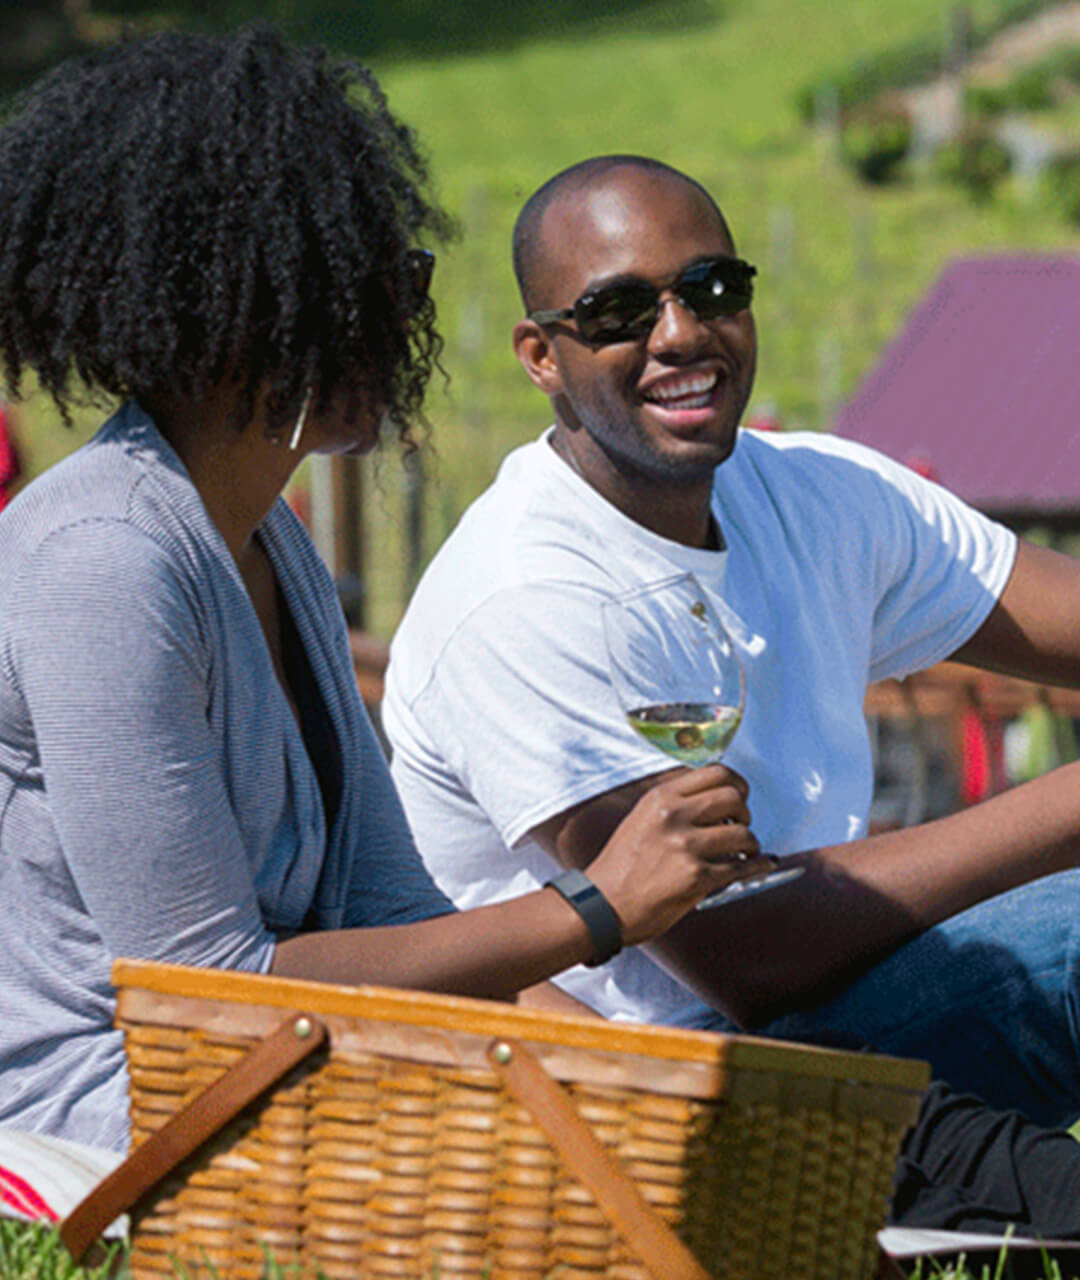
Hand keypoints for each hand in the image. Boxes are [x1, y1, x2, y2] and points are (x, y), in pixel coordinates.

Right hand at [585, 764, 765, 945]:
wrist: (601, 905)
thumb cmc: (620, 868)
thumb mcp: (641, 820)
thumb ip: (674, 806)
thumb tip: (715, 803)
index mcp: (660, 798)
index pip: (716, 772)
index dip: (737, 784)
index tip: (740, 795)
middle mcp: (673, 816)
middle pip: (733, 798)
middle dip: (745, 814)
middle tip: (741, 826)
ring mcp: (685, 845)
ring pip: (743, 834)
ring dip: (750, 845)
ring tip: (744, 852)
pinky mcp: (695, 876)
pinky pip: (741, 867)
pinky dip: (756, 868)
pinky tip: (756, 867)